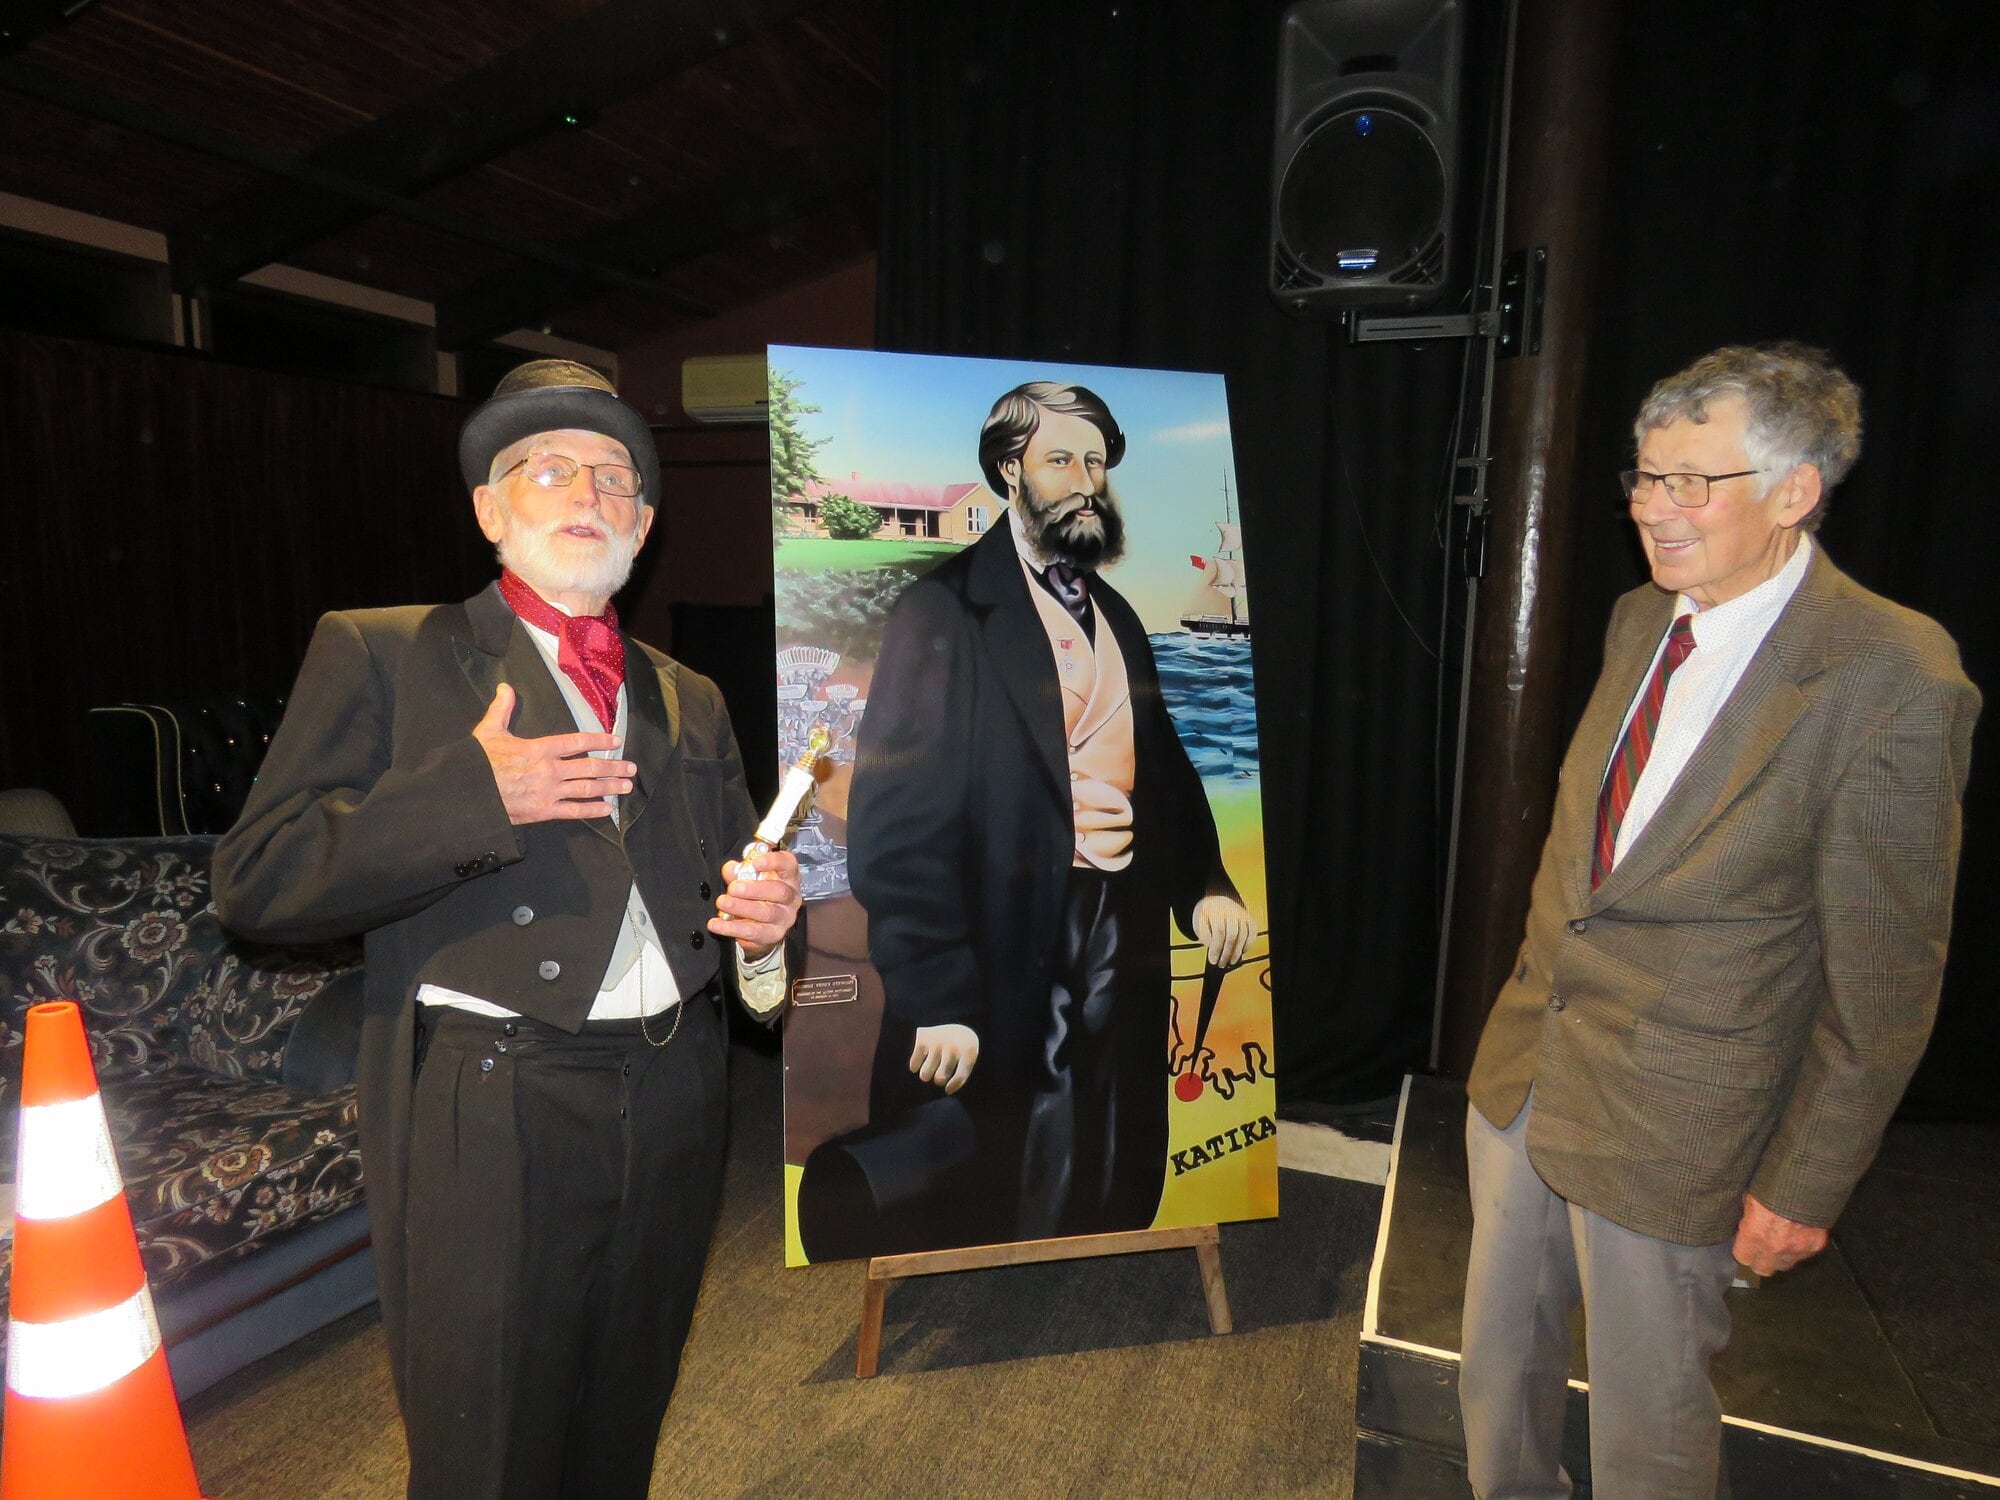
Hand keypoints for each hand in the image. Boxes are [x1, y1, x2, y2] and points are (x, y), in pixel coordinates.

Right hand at [473, 683, 634, 823]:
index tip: (616, 741)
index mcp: (539, 749)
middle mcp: (550, 770)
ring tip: (626, 786)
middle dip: (613, 767)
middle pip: (589, 767)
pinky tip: (607, 809)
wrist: (466, 793)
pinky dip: (592, 811)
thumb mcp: (489, 731)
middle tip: (631, 769)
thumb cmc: (478, 762)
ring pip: (587, 789)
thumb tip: (505, 687)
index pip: (576, 742)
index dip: (599, 741)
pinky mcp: (544, 811)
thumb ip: (502, 709)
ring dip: (609, 787)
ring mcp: (549, 792)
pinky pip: (573, 811)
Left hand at [710, 849, 802, 958]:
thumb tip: (730, 869)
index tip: (756, 863)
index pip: (788, 864)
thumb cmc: (758, 893)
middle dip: (754, 889)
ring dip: (741, 907)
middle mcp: (791, 897)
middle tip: (733, 888)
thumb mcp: (749, 877)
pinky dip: (731, 928)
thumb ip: (739, 870)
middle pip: (779, 891)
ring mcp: (784, 918)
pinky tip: (717, 923)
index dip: (774, 862)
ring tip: (722, 903)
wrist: (762, 923)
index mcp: (788, 877)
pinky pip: (752, 932)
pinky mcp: (772, 935)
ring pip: (766, 913)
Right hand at [909, 1024, 978, 1093]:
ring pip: (925, 1074)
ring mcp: (937, 1042)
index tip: (948, 1089)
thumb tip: (948, 1091)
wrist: (949, 1012)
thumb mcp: (969, 1052)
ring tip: (929, 1070)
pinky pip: (914, 1064)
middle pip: (939, 1078)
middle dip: (938, 1079)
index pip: (960, 1076)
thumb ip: (963, 1070)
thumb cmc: (960, 1041)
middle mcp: (952, 1047)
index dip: (953, 1086)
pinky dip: (915, 1066)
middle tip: (939, 1076)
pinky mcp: (922, 1039)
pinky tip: (918, 1063)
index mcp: (968, 1051)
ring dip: (926, 1074)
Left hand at [1193, 895, 1254, 967]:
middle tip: (1221, 963)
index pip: (1219, 931)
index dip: (1216, 948)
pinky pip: (1252, 932)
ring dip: (1237, 952)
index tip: (1213, 960)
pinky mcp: (1249, 918)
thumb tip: (1215, 951)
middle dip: (1227, 953)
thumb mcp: (1199, 924)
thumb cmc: (1207, 916)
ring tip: (1230, 961)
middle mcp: (1231, 910)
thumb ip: (1205, 936)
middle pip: (1233, 934)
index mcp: (1216, 910)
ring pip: (1244, 935)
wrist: (1216, 902)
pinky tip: (1241, 952)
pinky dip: (1248, 944)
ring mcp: (1242, 914)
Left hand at [1732, 1193, 1828, 1276]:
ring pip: (1785, 1264)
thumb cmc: (1775, 1186)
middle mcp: (1775, 1247)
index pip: (1742, 1257)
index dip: (1743, 1250)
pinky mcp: (1815, 1246)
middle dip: (1761, 1260)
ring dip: (1781, 1256)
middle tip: (1761, 1247)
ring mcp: (1797, 1249)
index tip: (1744, 1244)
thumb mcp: (1751, 1198)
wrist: (1807, 1182)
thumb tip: (1745, 1223)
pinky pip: (1804, 1255)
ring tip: (1780, 1239)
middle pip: (1764, 1269)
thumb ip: (1747, 1216)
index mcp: (1755, 1234)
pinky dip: (1800, 1248)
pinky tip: (1798, 1233)